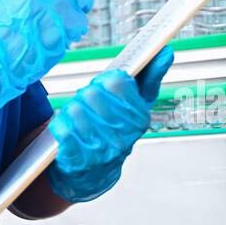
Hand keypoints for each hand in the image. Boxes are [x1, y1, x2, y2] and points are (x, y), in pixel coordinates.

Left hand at [45, 44, 173, 202]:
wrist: (94, 173)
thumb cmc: (116, 130)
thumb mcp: (136, 106)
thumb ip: (150, 76)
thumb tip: (165, 51)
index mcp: (139, 119)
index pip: (118, 82)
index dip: (105, 81)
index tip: (104, 88)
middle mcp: (124, 137)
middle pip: (93, 94)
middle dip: (87, 95)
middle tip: (88, 104)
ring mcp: (102, 150)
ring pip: (76, 110)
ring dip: (72, 110)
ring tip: (78, 118)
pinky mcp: (78, 160)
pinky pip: (62, 129)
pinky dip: (60, 125)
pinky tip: (66, 129)